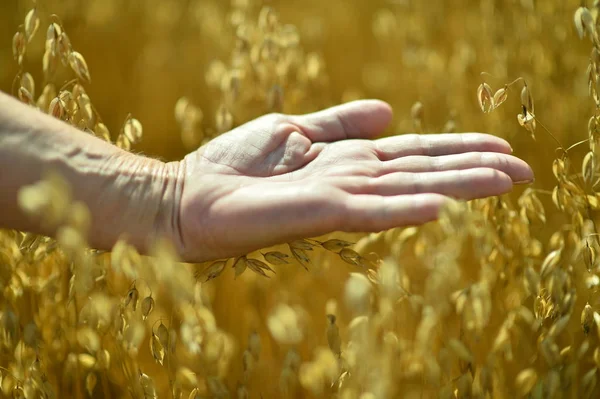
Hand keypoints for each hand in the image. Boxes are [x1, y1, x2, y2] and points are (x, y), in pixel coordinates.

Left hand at [172, 100, 532, 261]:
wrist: (192, 195)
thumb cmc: (238, 165)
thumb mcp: (294, 129)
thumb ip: (340, 123)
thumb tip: (389, 111)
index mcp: (349, 160)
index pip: (415, 153)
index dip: (458, 150)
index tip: (501, 149)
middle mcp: (353, 180)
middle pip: (424, 172)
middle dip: (475, 170)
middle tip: (527, 172)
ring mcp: (339, 197)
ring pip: (409, 189)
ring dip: (459, 186)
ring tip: (506, 182)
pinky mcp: (318, 211)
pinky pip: (368, 211)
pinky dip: (402, 210)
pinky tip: (440, 209)